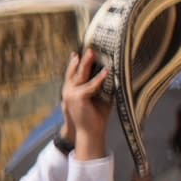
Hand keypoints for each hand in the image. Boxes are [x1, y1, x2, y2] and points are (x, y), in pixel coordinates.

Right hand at [64, 46, 113, 162]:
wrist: (90, 132)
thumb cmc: (96, 115)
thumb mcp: (99, 97)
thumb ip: (102, 86)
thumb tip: (112, 72)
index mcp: (72, 90)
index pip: (73, 73)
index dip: (76, 62)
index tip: (80, 52)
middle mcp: (68, 91)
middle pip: (75, 71)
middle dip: (82, 59)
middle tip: (89, 48)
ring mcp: (70, 94)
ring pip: (80, 75)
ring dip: (87, 63)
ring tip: (92, 53)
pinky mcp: (77, 97)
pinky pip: (90, 85)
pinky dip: (99, 79)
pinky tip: (107, 72)